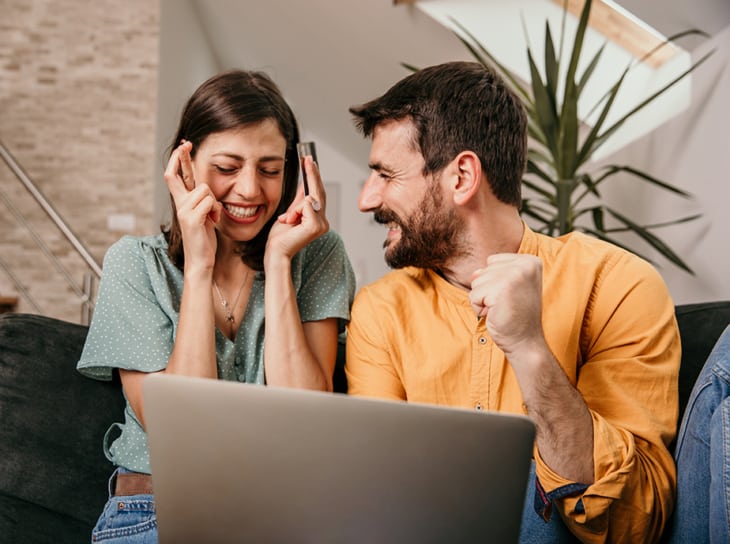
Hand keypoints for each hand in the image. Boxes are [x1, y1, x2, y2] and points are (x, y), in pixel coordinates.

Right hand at [163, 140, 221, 270]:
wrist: (201, 260)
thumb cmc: (205, 239)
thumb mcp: (205, 215)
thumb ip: (203, 201)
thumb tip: (204, 187)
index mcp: (183, 202)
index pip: (176, 177)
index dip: (179, 161)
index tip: (184, 146)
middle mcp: (180, 204)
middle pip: (176, 175)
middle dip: (181, 157)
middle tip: (186, 143)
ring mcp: (183, 211)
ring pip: (205, 189)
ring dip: (214, 202)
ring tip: (212, 218)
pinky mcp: (190, 219)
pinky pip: (209, 202)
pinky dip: (216, 211)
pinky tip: (213, 222)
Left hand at [265, 155, 328, 263]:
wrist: (275, 252)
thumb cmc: (280, 237)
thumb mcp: (290, 212)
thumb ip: (298, 200)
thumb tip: (304, 183)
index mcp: (318, 218)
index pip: (317, 193)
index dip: (314, 176)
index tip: (309, 160)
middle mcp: (323, 221)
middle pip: (318, 192)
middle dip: (312, 174)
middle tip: (307, 158)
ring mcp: (322, 225)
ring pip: (310, 198)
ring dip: (295, 206)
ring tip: (287, 219)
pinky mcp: (316, 226)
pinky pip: (306, 205)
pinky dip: (295, 210)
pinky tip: (289, 221)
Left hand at [469, 254, 544, 356]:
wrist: (525, 342)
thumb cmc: (517, 315)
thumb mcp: (507, 288)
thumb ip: (492, 274)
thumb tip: (475, 273)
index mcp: (530, 261)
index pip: (493, 261)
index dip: (495, 281)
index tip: (512, 295)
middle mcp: (525, 265)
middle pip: (484, 270)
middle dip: (488, 290)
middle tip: (507, 305)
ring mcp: (514, 276)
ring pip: (477, 281)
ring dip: (483, 299)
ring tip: (501, 309)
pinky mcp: (500, 290)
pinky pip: (473, 295)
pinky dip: (479, 307)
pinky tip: (496, 314)